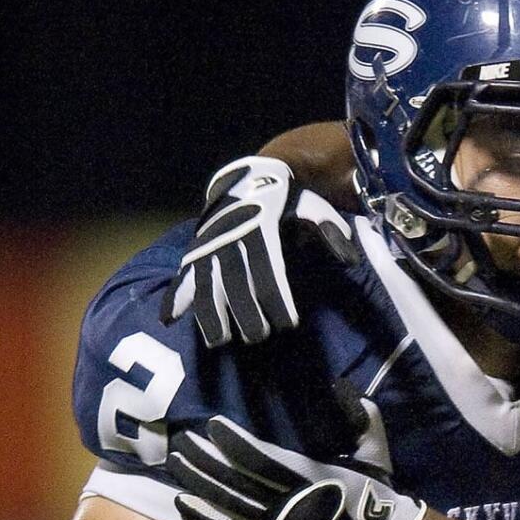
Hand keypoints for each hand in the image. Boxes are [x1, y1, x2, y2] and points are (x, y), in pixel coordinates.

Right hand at [161, 156, 359, 347]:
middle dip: (245, 312)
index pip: (268, 270)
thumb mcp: (311, 207)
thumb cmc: (286, 202)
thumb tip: (351, 259)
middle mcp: (231, 238)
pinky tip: (168, 319)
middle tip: (258, 336)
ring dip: (210, 313)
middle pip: (237, 282)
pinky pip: (182, 275)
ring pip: (207, 283)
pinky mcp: (195, 252)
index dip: (277, 297)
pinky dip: (174, 296)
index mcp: (261, 228)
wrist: (246, 178)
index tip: (289, 323)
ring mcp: (209, 246)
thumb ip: (330, 231)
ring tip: (218, 341)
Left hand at [167, 401, 423, 519]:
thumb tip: (344, 387)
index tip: (212, 424)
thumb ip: (362, 417)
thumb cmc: (376, 489)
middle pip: (236, 480)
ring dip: (199, 483)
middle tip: (180, 440)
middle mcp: (288, 503)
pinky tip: (182, 504)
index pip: (263, 459)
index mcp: (311, 477)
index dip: (234, 441)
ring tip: (174, 463)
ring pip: (228, 503)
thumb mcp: (375, 449)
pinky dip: (204, 519)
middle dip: (205, 459)